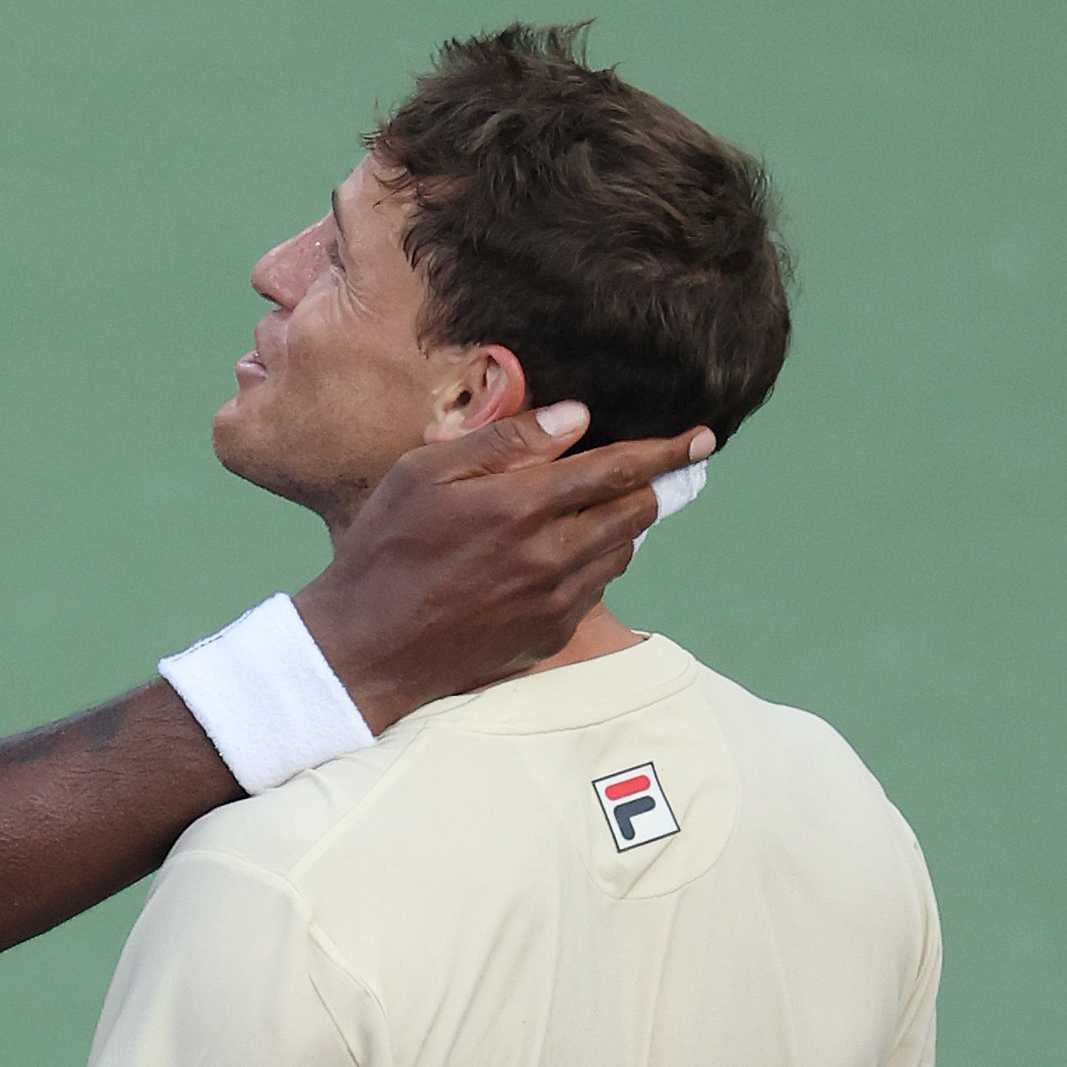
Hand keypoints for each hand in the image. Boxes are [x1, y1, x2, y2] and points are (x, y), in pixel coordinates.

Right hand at [299, 405, 718, 724]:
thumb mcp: (426, 472)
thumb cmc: (387, 549)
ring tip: (582, 515)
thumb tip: (574, 418)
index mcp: (525, 504)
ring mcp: (556, 601)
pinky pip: (595, 591)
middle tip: (641, 473)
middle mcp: (553, 554)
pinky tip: (552, 559)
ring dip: (617, 527)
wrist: (366, 647)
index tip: (700, 437)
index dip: (668, 448)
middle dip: (647, 486)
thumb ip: (505, 442)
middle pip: (636, 511)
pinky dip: (590, 567)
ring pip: (621, 553)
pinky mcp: (549, 635)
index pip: (620, 467)